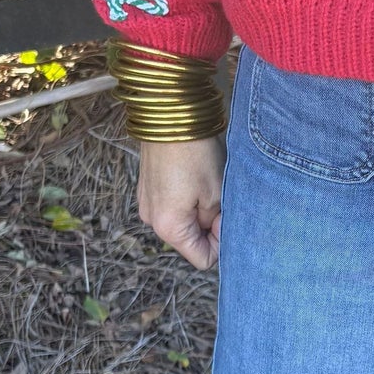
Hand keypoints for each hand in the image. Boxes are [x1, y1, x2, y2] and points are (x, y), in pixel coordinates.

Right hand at [135, 136, 224, 270]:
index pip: (202, 258)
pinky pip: (173, 205)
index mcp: (169, 228)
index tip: (226, 217)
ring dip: (200, 210)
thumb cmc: (196, 153)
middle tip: (221, 198)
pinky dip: (188, 198)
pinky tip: (194, 176)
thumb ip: (217, 222)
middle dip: (210, 225)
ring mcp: (147, 204)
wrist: (169, 115)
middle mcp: (152, 221)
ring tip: (207, 184)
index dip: (220, 243)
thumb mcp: (217, 193)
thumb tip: (215, 231)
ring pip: (184, 221)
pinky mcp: (148, 189)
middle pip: (192, 240)